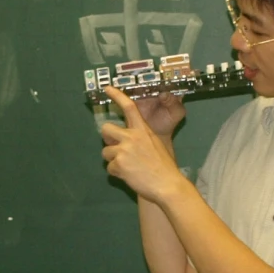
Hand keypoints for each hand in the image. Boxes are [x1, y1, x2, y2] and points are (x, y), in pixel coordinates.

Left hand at [100, 89, 188, 203]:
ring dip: (113, 160)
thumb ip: (139, 139)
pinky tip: (129, 176)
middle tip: (113, 146)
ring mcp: (124, 150)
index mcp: (143, 130)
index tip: (107, 88)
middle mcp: (132, 137)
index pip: (129, 107)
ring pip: (105, 152)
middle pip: (106, 129)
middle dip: (106, 138)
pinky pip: (109, 168)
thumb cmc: (163, 167)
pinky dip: (116, 173)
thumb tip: (122, 142)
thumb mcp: (155, 144)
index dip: (116, 96)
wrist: (167, 184)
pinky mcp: (119, 164)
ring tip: (128, 168)